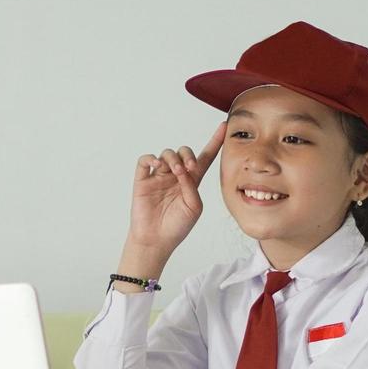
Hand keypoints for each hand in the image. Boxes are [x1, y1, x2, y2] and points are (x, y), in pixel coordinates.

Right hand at [128, 122, 226, 255]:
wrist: (156, 240)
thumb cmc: (177, 227)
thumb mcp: (194, 206)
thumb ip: (192, 186)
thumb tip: (182, 169)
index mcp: (191, 182)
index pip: (204, 157)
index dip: (215, 142)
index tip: (224, 127)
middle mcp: (175, 176)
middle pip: (184, 152)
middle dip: (188, 155)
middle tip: (188, 168)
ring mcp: (158, 177)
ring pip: (166, 154)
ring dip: (173, 158)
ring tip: (175, 171)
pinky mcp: (143, 180)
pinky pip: (145, 160)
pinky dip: (151, 158)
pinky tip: (157, 164)